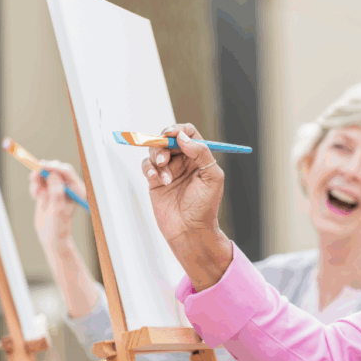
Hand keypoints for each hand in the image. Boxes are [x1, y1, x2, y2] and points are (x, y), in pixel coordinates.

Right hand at [29, 160, 86, 254]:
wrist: (51, 236)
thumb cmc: (58, 226)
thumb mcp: (57, 210)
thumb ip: (56, 192)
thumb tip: (53, 175)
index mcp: (77, 189)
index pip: (67, 172)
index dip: (54, 167)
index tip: (42, 166)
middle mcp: (69, 186)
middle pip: (55, 170)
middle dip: (43, 171)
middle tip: (33, 176)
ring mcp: (58, 188)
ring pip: (45, 175)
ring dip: (37, 180)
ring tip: (35, 194)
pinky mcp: (48, 190)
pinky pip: (39, 182)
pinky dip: (35, 186)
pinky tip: (35, 195)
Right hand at [141, 124, 231, 290]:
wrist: (190, 231)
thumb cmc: (205, 207)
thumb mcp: (212, 177)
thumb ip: (202, 153)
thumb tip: (184, 137)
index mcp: (199, 157)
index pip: (189, 133)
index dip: (179, 130)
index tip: (172, 134)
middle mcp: (183, 161)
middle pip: (168, 139)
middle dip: (164, 144)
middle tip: (165, 156)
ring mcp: (168, 170)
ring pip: (156, 151)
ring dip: (158, 158)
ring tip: (166, 177)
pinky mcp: (155, 180)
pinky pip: (147, 166)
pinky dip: (149, 169)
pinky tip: (157, 180)